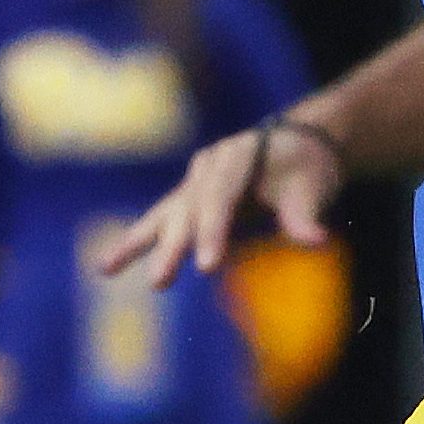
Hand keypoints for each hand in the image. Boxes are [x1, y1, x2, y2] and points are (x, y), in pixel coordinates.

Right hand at [96, 118, 342, 288]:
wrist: (303, 143)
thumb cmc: (308, 166)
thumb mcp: (314, 187)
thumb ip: (306, 216)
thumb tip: (318, 241)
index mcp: (239, 154)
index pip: (221, 196)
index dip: (212, 231)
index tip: (207, 265)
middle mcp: (211, 163)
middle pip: (188, 207)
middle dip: (174, 246)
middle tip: (160, 281)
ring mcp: (197, 179)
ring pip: (165, 214)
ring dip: (138, 243)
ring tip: (106, 268)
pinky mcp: (190, 197)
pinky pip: (162, 220)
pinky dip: (137, 241)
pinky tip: (107, 266)